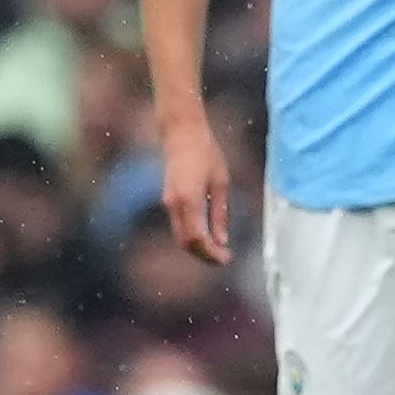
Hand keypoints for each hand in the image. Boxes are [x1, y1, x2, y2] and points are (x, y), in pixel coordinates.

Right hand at [161, 117, 232, 266]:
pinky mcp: (168, 200)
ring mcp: (168, 202)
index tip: (227, 258)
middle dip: (204, 255)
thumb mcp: (220, 183)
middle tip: (224, 259)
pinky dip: (192, 237)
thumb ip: (219, 213)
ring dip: (198, 248)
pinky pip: (179, 226)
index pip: (197, 238)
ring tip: (219, 252)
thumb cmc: (206, 154)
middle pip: (185, 242)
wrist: (181, 134)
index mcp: (189, 199)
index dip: (211, 253)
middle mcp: (174, 204)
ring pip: (180, 236)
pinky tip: (208, 237)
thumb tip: (221, 241)